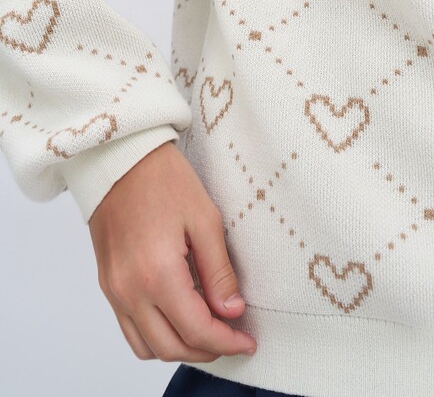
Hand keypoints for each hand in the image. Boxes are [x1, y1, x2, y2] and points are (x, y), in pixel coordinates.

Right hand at [87, 139, 257, 362]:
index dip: (226, 343)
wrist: (120, 159)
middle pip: (171, 347)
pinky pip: (129, 329)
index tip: (248, 342)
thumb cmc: (164, 180)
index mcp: (158, 275)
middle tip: (233, 340)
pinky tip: (179, 319)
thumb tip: (232, 311)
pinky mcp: (108, 285)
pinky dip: (155, 337)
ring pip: (146, 347)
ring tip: (209, 333)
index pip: (197, 330)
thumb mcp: (205, 219)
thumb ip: (219, 271)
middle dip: (206, 351)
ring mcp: (114, 291)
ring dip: (179, 348)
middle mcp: (130, 291)